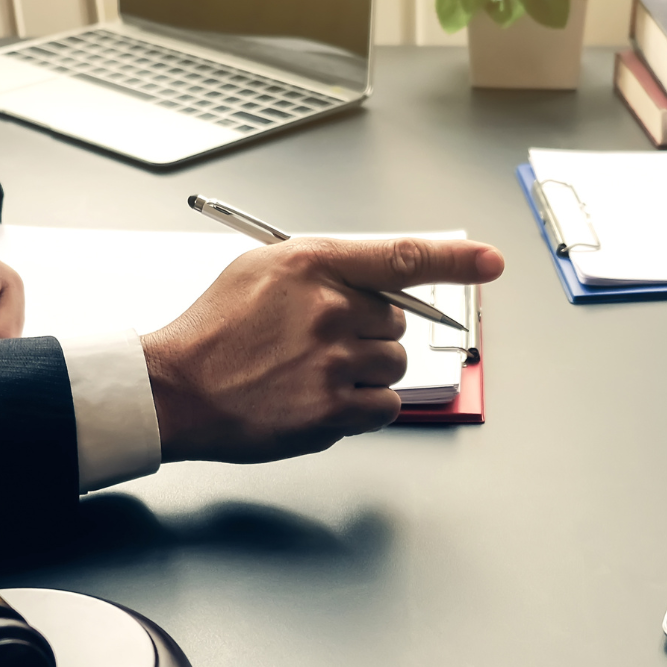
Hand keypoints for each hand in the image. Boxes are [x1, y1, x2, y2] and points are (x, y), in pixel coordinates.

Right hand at [140, 237, 504, 461]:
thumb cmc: (214, 331)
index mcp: (313, 264)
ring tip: (312, 374)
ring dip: (366, 373)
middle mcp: (330, 308)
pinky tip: (320, 401)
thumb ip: (324, 268)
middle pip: (398, 321)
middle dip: (371, 332)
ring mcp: (333, 362)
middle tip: (321, 343)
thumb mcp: (261, 269)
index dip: (455, 260)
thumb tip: (376, 279)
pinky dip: (363, 409)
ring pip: (393, 366)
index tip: (491, 263)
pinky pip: (384, 408)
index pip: (401, 256)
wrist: (175, 388)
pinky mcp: (332, 410)